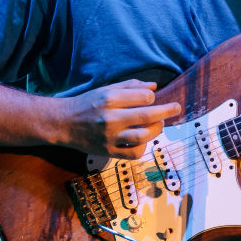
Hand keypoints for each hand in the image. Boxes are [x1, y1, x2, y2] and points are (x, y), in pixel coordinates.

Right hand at [63, 80, 180, 158]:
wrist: (63, 123)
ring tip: (160, 124)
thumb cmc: (87, 103)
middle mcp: (110, 117)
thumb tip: (155, 87)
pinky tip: (144, 140)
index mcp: (110, 98)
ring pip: (143, 136)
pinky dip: (143, 147)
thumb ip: (131, 86)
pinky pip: (134, 153)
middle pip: (147, 115)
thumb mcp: (106, 89)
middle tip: (177, 107)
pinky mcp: (108, 151)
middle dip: (167, 111)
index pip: (144, 97)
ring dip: (157, 129)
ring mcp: (109, 136)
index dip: (152, 97)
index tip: (152, 98)